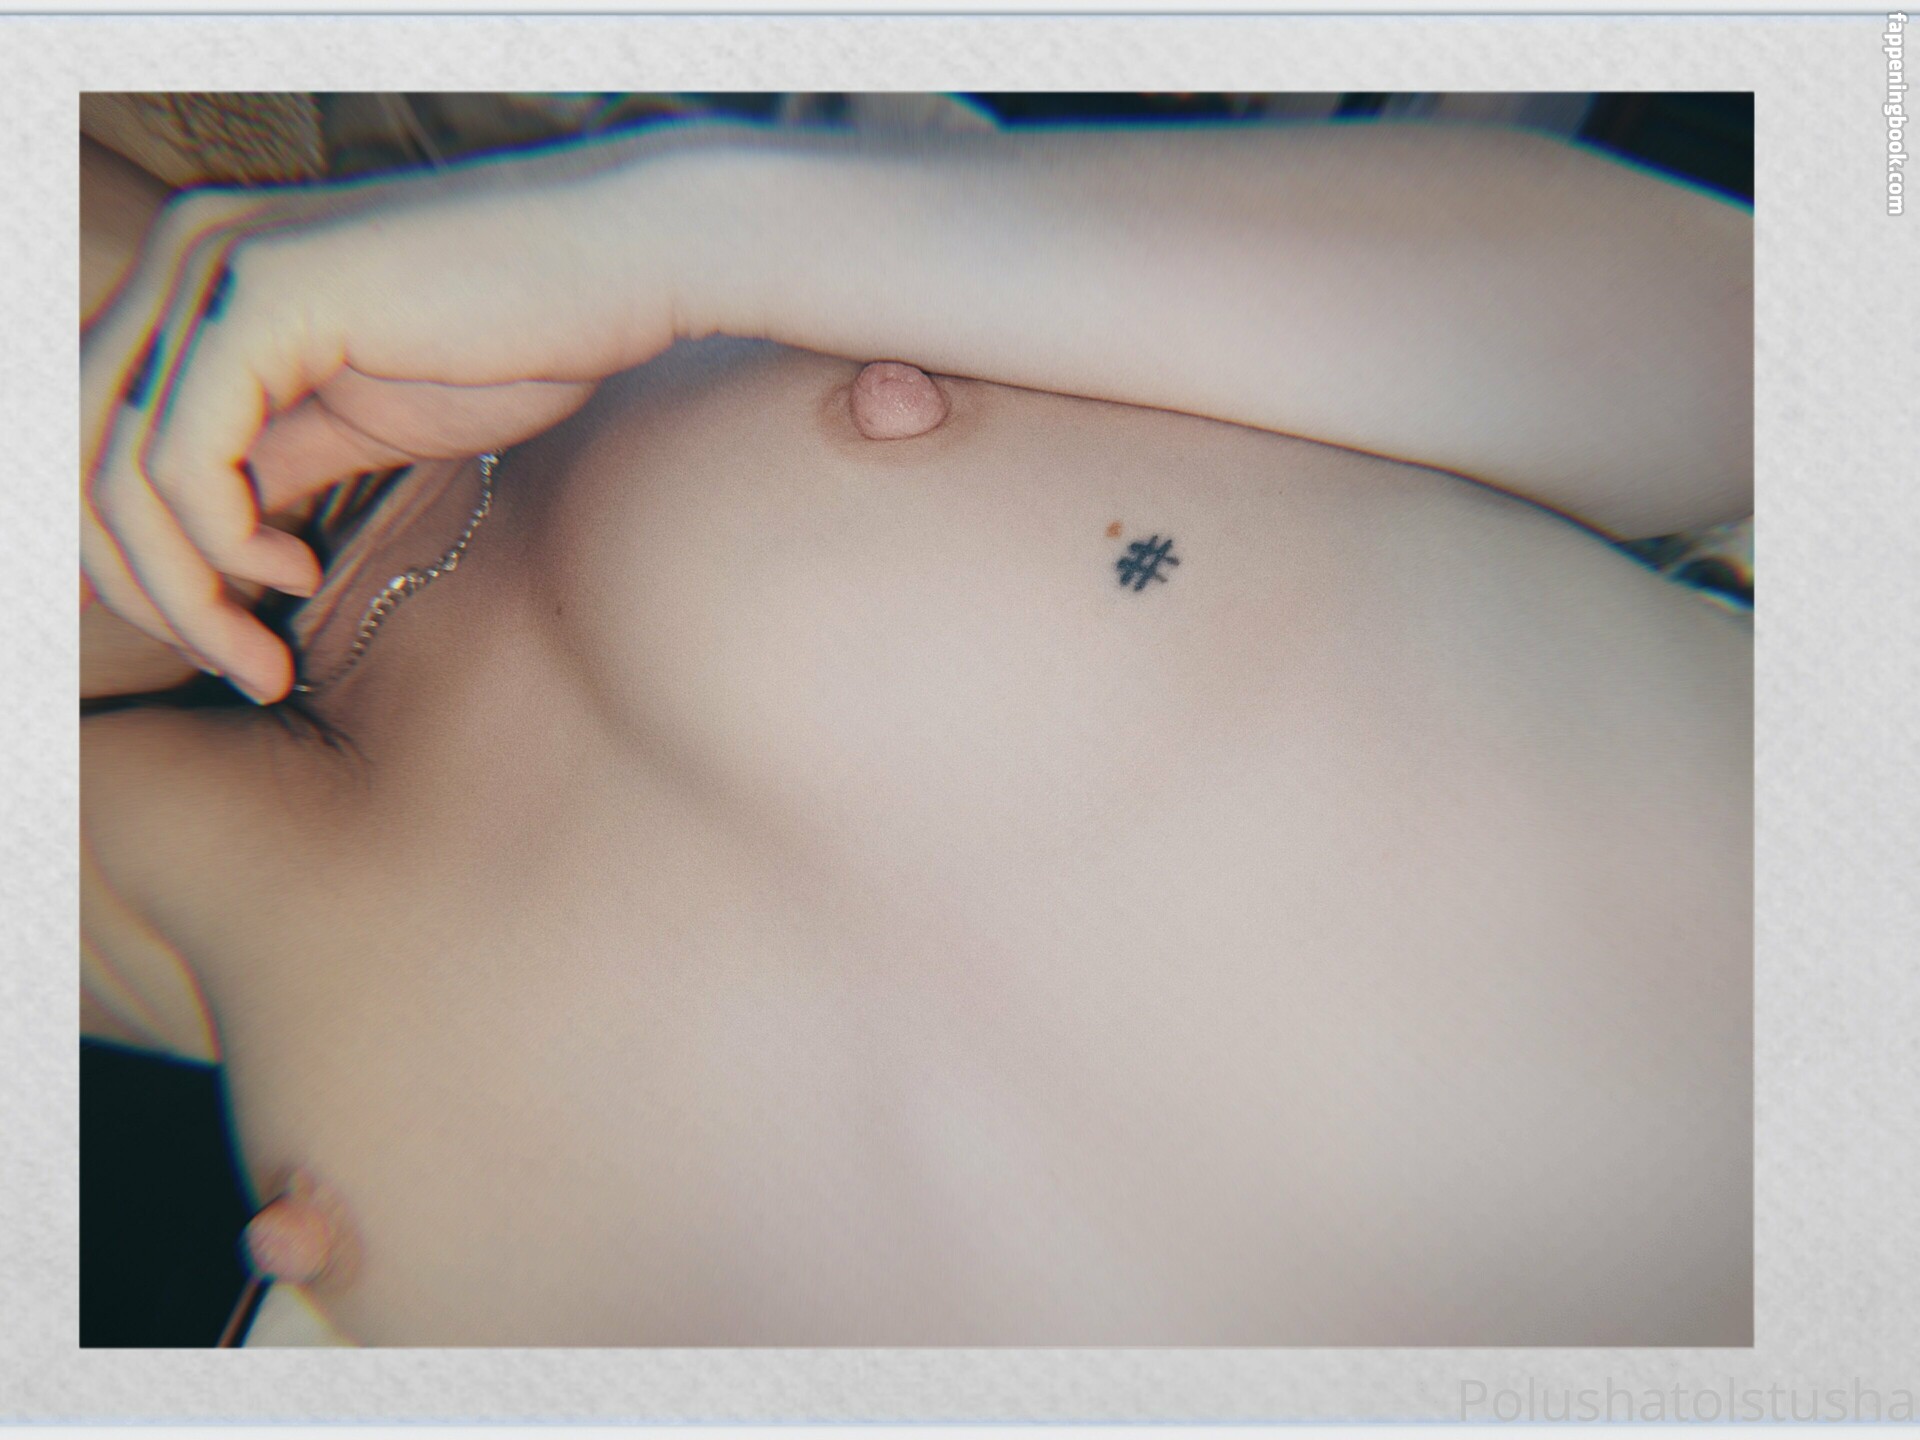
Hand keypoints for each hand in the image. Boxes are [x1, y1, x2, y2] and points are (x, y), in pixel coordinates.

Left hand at [81, 134, 689, 702]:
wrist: (623, 269)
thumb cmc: (519, 339)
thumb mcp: (364, 420)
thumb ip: (271, 463)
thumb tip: (202, 544)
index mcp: (201, 277)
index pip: (90, 430)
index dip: (107, 546)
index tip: (191, 631)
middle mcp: (184, 255)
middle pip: (71, 453)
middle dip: (132, 584)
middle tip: (229, 658)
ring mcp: (216, 268)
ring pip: (119, 473)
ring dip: (183, 596)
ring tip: (261, 655)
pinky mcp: (266, 297)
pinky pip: (187, 459)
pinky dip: (224, 546)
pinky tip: (297, 572)